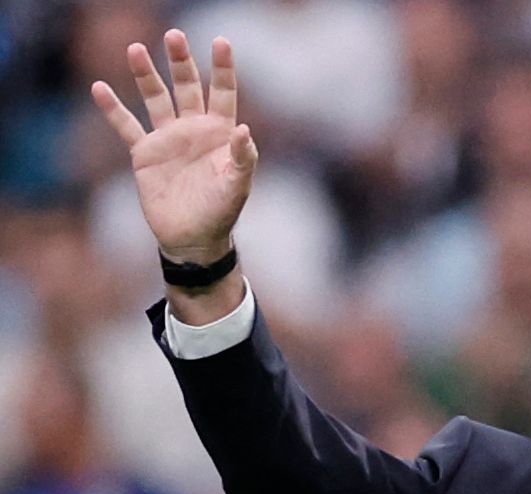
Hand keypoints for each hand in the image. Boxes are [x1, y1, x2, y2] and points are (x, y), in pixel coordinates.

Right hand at [90, 30, 256, 263]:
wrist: (193, 237)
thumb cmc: (221, 211)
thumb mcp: (237, 185)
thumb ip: (243, 158)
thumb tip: (245, 131)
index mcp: (220, 132)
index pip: (222, 93)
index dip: (222, 68)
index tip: (221, 41)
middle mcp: (194, 128)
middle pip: (186, 86)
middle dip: (181, 62)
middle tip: (174, 35)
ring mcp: (168, 138)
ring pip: (156, 98)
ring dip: (146, 75)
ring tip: (135, 49)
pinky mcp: (145, 153)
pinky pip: (126, 126)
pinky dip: (113, 109)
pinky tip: (99, 87)